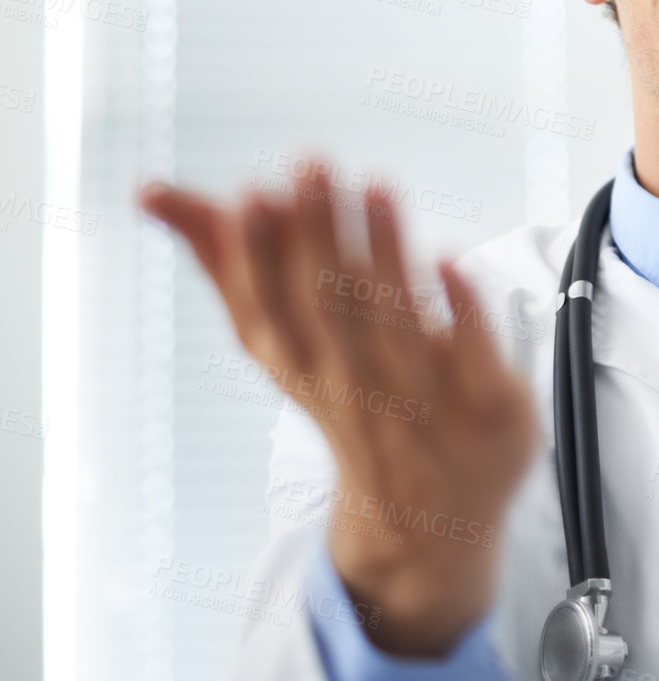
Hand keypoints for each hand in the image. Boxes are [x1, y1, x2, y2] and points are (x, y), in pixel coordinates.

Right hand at [138, 161, 538, 656]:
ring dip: (386, 252)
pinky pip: (474, 357)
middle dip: (319, 233)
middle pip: (330, 307)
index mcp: (300, 367)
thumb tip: (146, 189)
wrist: (429, 519)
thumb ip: (225, 258)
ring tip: (375, 184)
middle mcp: (355, 390)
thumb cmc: (348, 395)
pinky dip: (462, 311)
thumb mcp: (284, 339)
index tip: (250, 191)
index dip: (257, 256)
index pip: (269, 310)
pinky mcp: (489, 411)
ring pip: (399, 325)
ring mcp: (427, 407)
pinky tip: (449, 256)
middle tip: (311, 162)